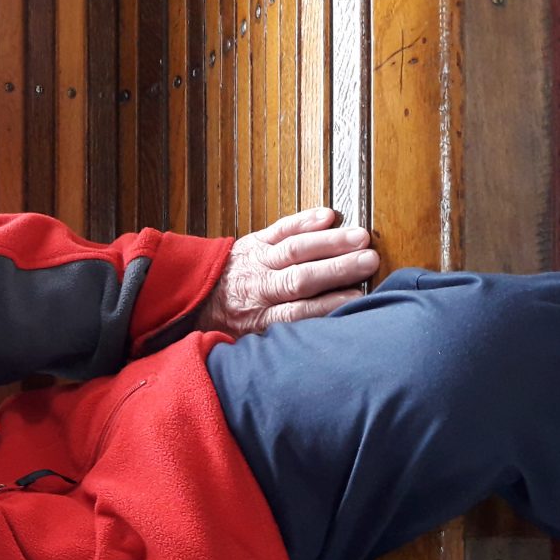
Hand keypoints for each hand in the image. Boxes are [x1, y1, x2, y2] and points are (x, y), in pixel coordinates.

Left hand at [200, 207, 379, 338]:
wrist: (190, 297)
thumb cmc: (227, 323)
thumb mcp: (246, 343)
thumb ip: (275, 341)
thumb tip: (316, 344)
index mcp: (255, 319)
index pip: (296, 312)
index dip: (327, 304)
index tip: (355, 298)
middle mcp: (257, 289)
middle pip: (300, 278)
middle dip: (337, 269)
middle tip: (369, 261)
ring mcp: (255, 262)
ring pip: (295, 250)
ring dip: (330, 242)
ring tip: (361, 237)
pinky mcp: (253, 242)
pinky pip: (280, 228)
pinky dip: (303, 220)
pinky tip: (328, 216)